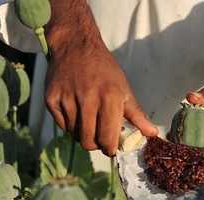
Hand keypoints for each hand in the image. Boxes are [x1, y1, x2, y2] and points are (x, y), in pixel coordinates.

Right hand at [44, 0, 157, 155]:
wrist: (76, 46)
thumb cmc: (104, 69)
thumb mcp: (124, 88)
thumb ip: (137, 115)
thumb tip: (152, 134)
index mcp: (110, 97)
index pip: (107, 138)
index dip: (110, 148)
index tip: (111, 147)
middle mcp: (87, 98)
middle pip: (88, 141)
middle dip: (96, 144)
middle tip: (99, 137)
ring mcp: (67, 99)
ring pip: (74, 134)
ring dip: (83, 133)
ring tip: (89, 119)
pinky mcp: (51, 99)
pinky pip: (61, 125)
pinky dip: (70, 124)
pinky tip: (76, 111)